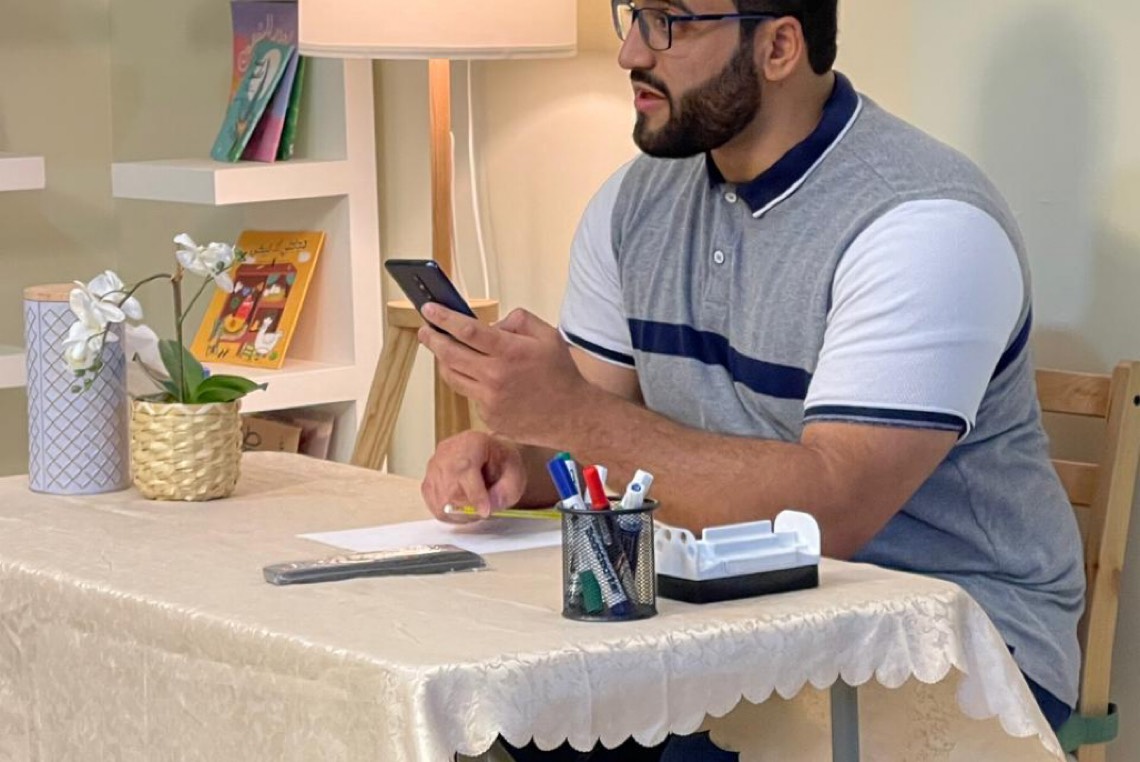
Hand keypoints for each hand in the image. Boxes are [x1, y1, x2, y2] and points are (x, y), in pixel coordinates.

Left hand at [417, 305, 594, 446]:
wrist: (573, 416)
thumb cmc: (562, 375)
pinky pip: (470, 394)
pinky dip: (471, 382)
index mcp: (510, 352)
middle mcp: (496, 377)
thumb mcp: (547, 335)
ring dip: (443, 361)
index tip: (430, 310)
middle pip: (450, 354)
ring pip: (453, 376)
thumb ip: (517, 321)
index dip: (444, 318)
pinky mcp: (488, 416)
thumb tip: (491, 325)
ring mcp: (489, 400)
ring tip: (443, 349)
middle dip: (432, 339)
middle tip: (425, 331)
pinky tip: (480, 377)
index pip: (467, 331)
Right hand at [421, 431, 526, 522]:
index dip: (475, 494)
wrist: (492, 456)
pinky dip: (447, 512)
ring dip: (457, 511)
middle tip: (482, 511)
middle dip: (466, 506)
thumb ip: (504, 493)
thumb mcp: (514, 476)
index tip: (485, 511)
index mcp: (471, 442)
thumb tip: (486, 508)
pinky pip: (433, 502)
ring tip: (474, 509)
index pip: (465, 468)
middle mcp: (447, 450)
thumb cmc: (502, 464)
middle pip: (449, 486)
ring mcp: (434, 464)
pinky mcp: (428, 478)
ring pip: (439, 498)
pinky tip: (462, 509)